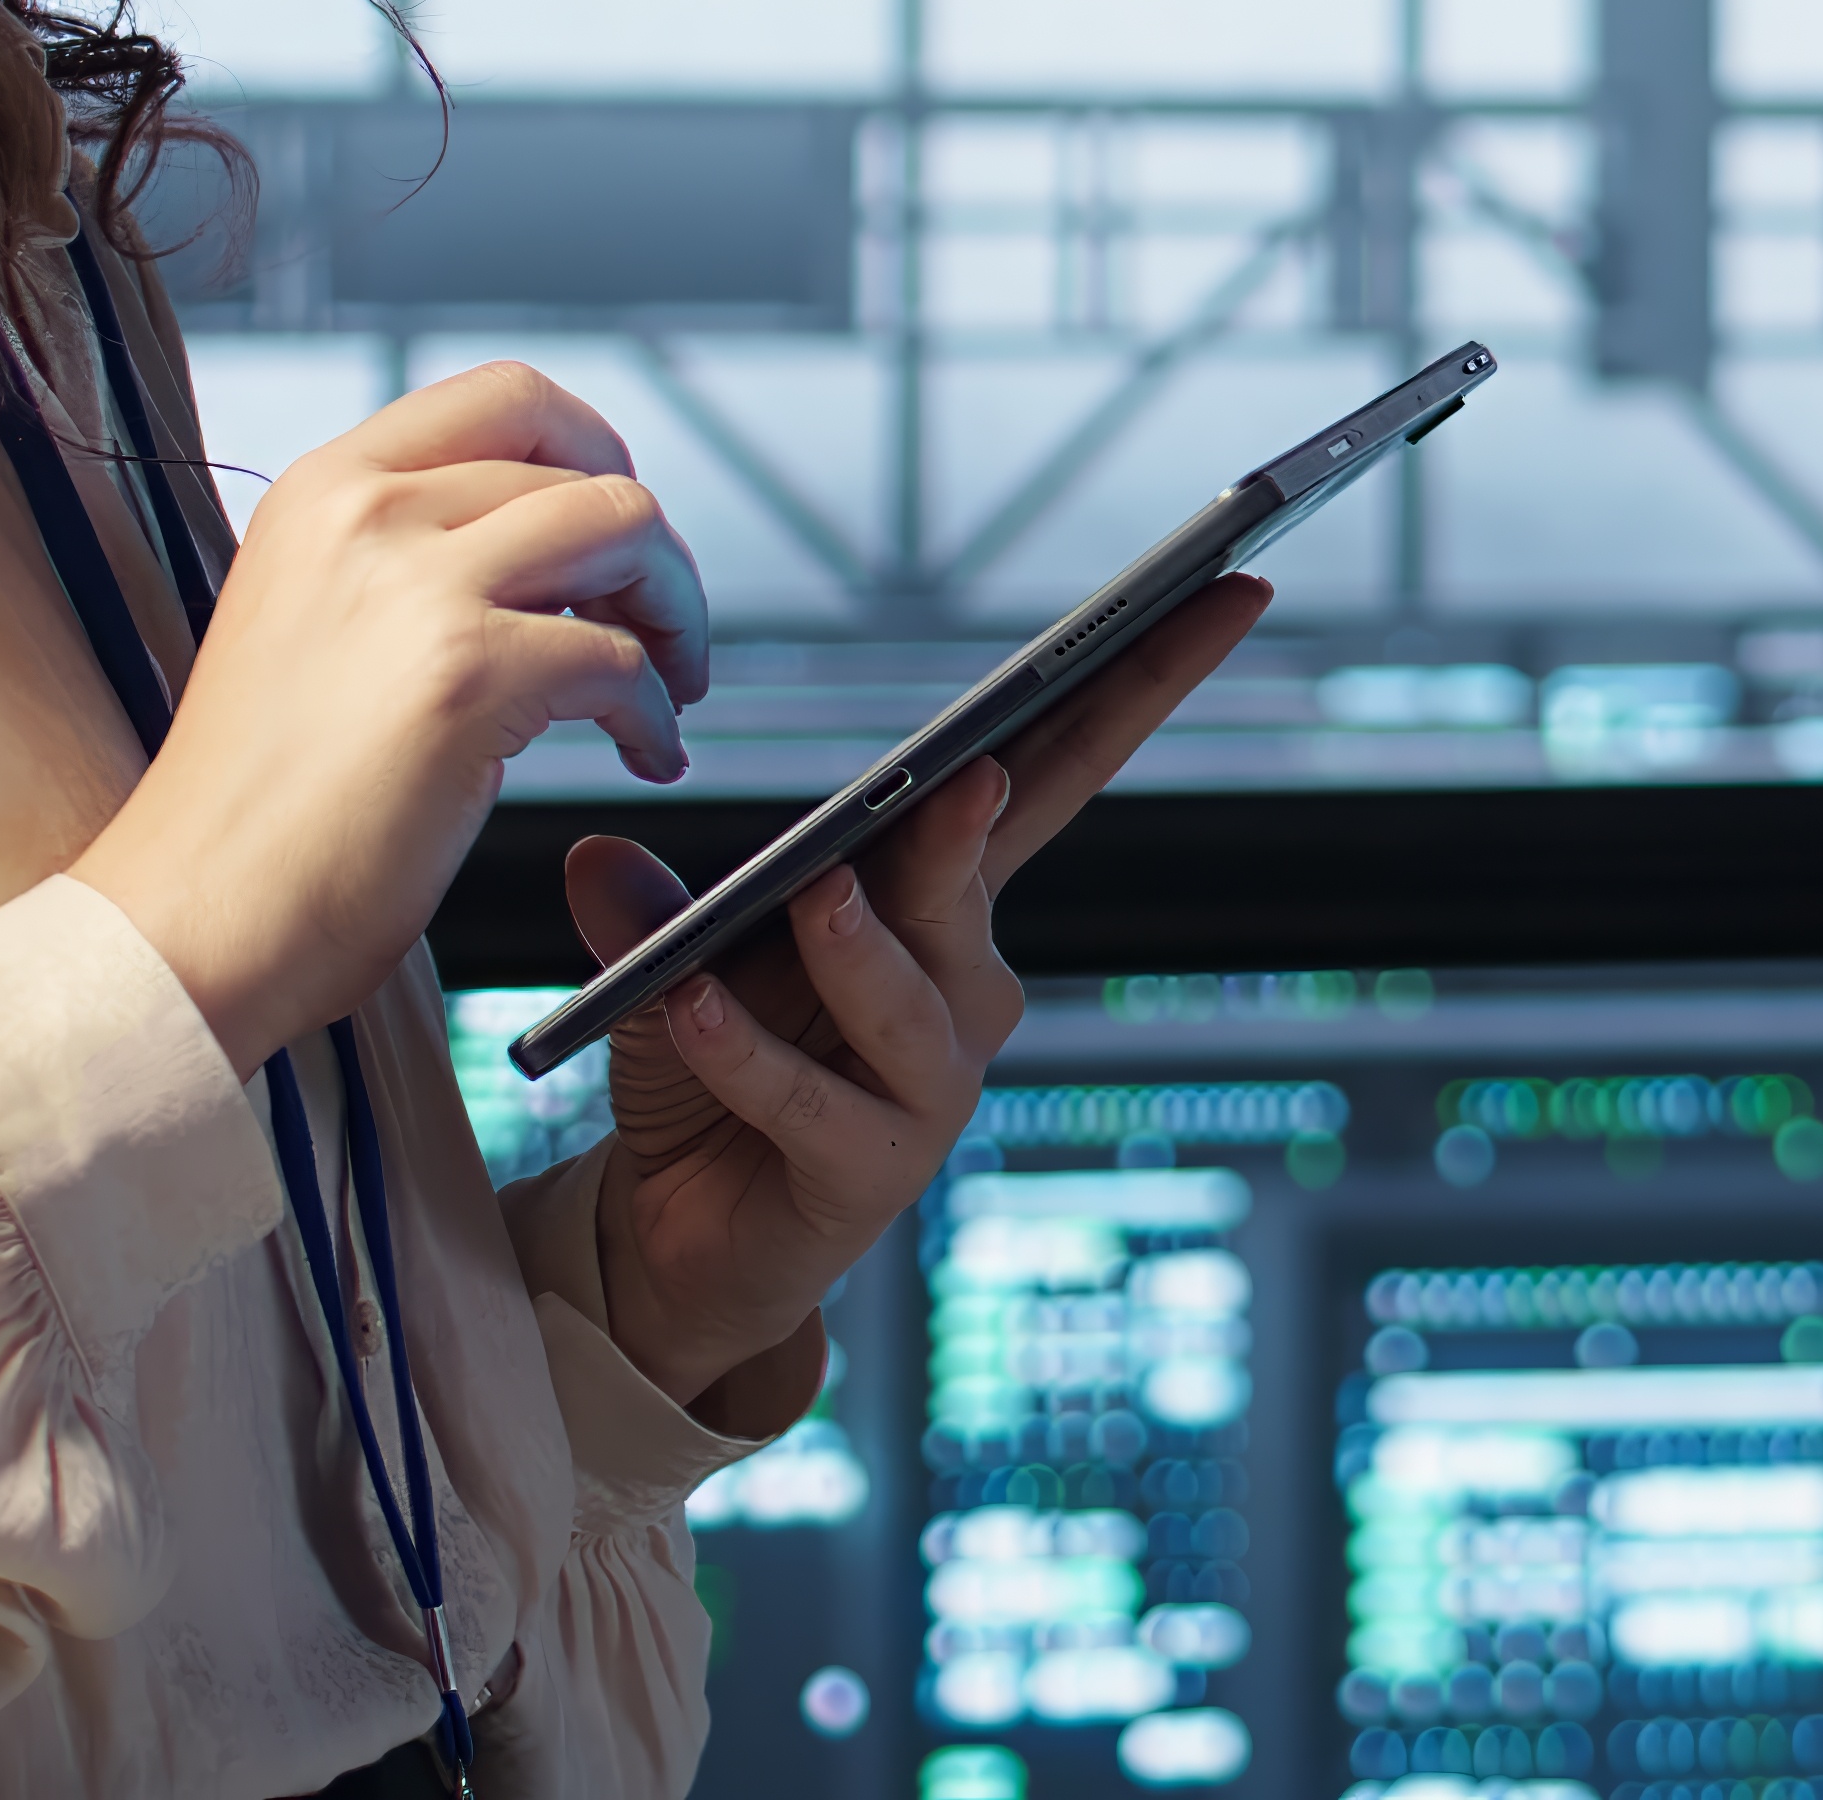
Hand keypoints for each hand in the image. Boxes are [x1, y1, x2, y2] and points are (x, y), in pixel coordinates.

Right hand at [75, 361, 710, 1070]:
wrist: (192, 918)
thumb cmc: (255, 808)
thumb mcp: (308, 622)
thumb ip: (405, 562)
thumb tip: (549, 550)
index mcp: (322, 490)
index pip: (503, 397)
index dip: (591, 448)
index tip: (614, 525)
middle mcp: (367, 512)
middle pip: (585, 466)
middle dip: (650, 547)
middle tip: (657, 625)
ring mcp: (419, 587)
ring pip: (626, 527)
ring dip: (675, 609)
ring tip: (668, 687)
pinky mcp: (470, 676)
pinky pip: (624, 660)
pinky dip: (656, 714)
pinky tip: (644, 756)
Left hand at [563, 575, 1274, 1419]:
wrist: (673, 1235)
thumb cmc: (712, 1070)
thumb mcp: (685, 957)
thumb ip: (657, 908)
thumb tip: (599, 855)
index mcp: (948, 900)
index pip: (1060, 766)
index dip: (1142, 681)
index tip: (1223, 588)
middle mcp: (964, 985)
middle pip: (985, 871)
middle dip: (982, 814)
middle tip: (972, 771)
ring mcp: (931, 1083)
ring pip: (904, 993)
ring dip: (856, 943)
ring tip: (813, 897)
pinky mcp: (874, 1171)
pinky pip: (809, 1099)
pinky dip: (746, 1050)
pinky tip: (689, 1004)